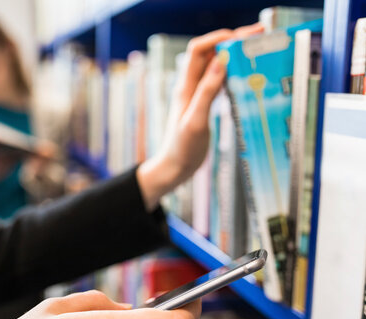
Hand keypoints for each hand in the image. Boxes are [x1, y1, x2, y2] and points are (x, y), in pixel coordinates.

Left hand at [137, 24, 263, 210]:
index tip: (241, 36)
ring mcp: (197, 95)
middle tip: (260, 35)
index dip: (217, 38)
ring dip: (234, 55)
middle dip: (232, 41)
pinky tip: (248, 74)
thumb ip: (206, 92)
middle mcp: (190, 86)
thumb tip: (220, 61)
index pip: (198, 50)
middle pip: (210, 54)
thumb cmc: (182, 148)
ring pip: (216, 66)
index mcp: (186, 87)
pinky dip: (233, 73)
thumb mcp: (195, 121)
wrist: (175, 168)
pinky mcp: (204, 105)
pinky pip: (219, 82)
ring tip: (259, 48)